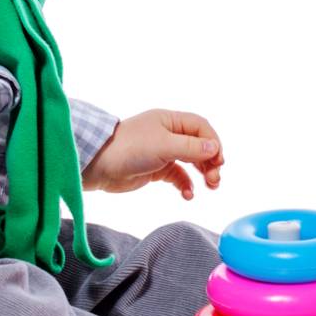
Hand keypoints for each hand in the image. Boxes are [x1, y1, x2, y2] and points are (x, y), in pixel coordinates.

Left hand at [82, 109, 224, 199]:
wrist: (98, 165)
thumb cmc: (129, 148)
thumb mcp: (164, 145)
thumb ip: (191, 148)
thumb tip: (215, 148)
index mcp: (169, 120)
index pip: (201, 127)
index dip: (213, 142)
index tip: (218, 161)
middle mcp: (168, 134)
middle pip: (198, 145)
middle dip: (210, 161)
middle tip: (215, 179)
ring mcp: (162, 152)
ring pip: (190, 161)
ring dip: (202, 173)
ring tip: (210, 186)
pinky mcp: (155, 169)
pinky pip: (177, 176)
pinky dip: (185, 185)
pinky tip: (188, 195)